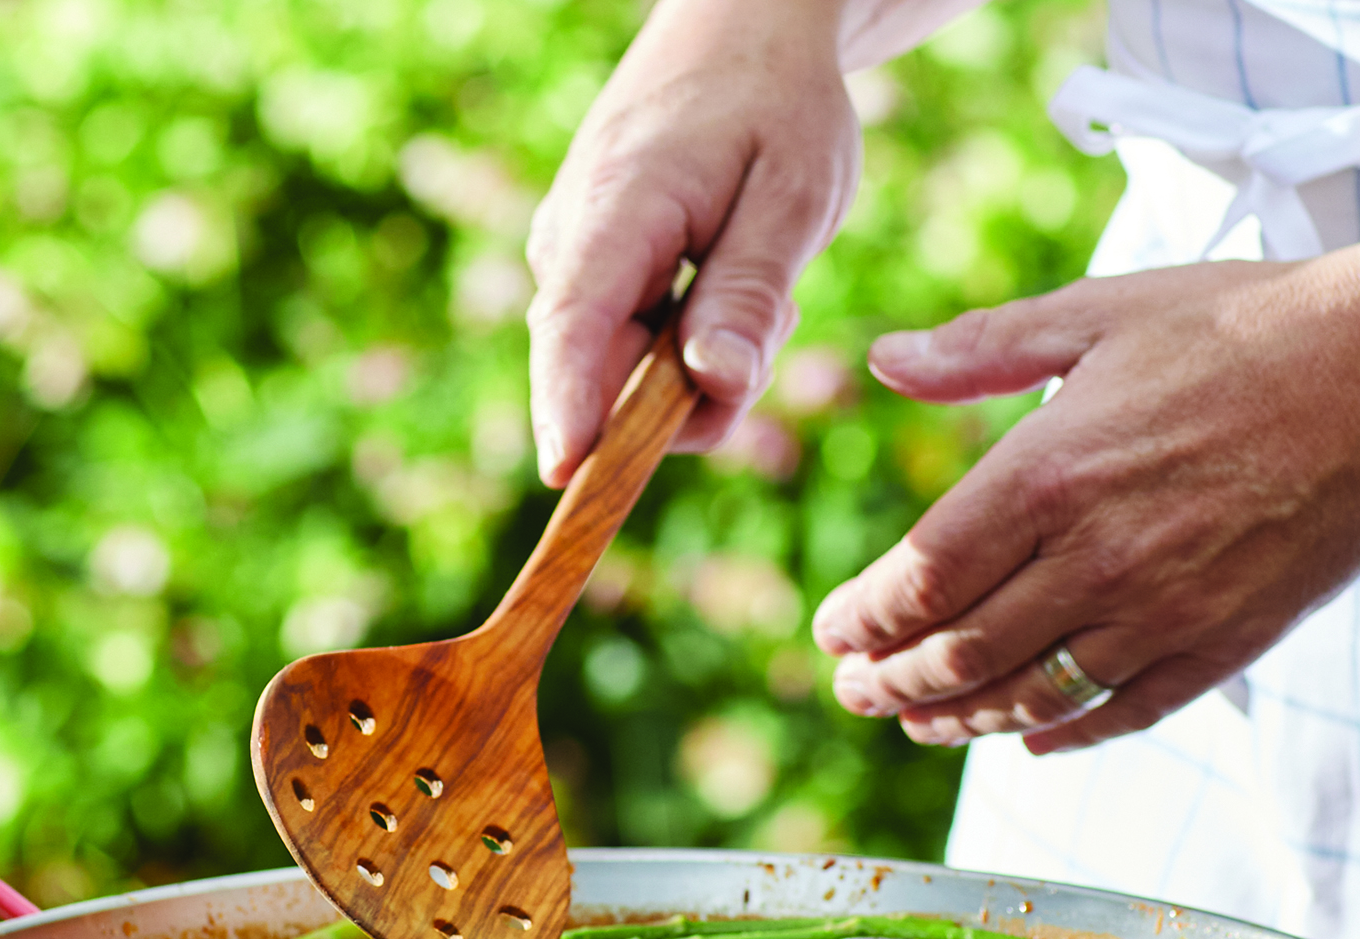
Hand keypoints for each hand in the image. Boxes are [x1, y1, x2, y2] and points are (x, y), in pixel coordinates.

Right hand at [526, 0, 862, 484]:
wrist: (741, 31)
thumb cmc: (775, 103)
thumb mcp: (795, 193)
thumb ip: (752, 292)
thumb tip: (714, 384)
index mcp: (618, 210)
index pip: (576, 324)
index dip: (569, 406)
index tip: (564, 473)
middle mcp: (570, 244)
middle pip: (603, 380)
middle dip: (690, 395)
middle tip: (775, 315)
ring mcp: (571, 264)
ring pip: (624, 380)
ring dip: (700, 367)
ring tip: (757, 278)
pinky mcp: (587, 280)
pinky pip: (632, 357)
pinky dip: (689, 346)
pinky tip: (727, 281)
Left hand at [813, 260, 1359, 750]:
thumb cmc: (1243, 326)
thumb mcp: (1099, 313)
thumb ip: (982, 349)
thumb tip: (882, 362)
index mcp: (1047, 473)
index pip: (919, 580)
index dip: (863, 620)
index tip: (833, 632)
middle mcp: (1093, 557)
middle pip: (959, 654)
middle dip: (892, 684)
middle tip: (857, 693)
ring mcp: (1159, 612)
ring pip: (1029, 697)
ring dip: (959, 720)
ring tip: (919, 721)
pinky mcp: (1219, 645)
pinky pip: (1119, 713)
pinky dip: (1060, 734)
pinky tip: (1027, 740)